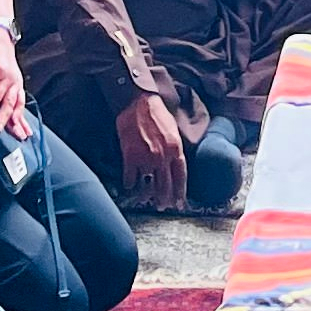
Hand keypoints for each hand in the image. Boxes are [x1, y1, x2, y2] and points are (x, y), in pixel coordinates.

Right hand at [115, 90, 189, 208]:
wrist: (138, 103)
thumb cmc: (157, 115)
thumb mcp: (174, 132)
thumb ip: (175, 149)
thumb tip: (175, 165)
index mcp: (176, 150)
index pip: (181, 177)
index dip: (180, 193)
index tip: (179, 204)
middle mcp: (162, 157)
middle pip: (165, 185)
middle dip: (164, 199)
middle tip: (162, 207)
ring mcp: (146, 158)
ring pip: (148, 185)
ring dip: (146, 195)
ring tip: (146, 200)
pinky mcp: (130, 157)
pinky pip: (130, 178)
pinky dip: (130, 185)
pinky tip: (130, 187)